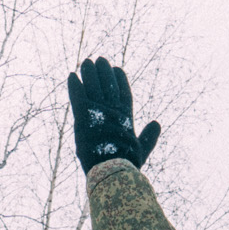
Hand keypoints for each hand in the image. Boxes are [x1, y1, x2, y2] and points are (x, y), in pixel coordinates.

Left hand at [66, 56, 160, 174]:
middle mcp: (112, 110)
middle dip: (103, 71)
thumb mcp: (142, 149)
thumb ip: (149, 136)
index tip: (116, 69)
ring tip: (86, 62)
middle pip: (107, 84)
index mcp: (126, 116)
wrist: (111, 169)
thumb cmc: (127, 163)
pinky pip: (77, 96)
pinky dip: (74, 85)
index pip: (123, 92)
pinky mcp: (83, 116)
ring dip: (89, 72)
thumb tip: (157, 123)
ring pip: (92, 85)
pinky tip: (71, 75)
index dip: (119, 80)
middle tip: (99, 59)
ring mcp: (98, 112)